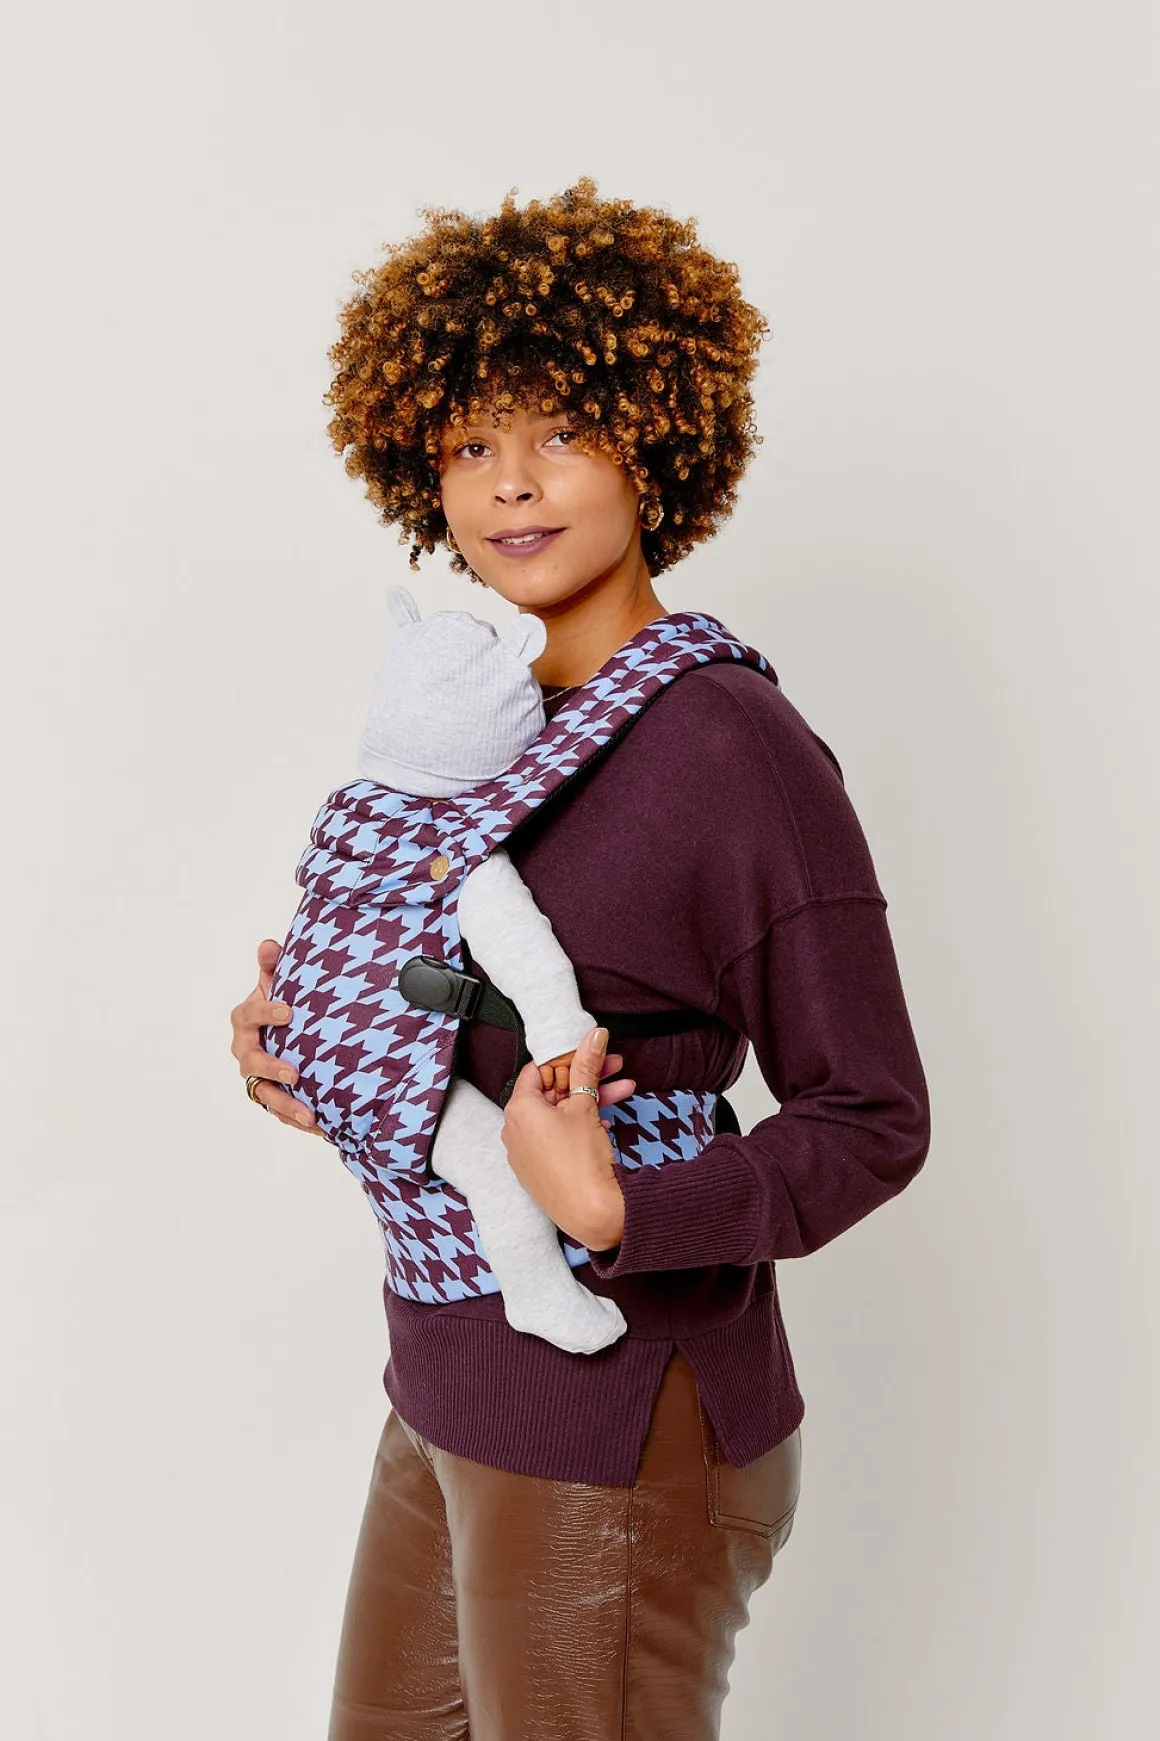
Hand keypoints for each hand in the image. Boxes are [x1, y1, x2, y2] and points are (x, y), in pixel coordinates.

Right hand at [229, 939, 326, 1136]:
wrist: (283, 1029)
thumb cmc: (281, 1002)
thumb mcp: (276, 982)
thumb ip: (272, 965)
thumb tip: (269, 944)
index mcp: (245, 1019)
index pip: (249, 1014)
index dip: (265, 1012)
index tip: (288, 1011)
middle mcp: (246, 1049)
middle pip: (251, 1061)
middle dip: (270, 1068)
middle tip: (294, 1073)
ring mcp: (256, 1075)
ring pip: (263, 1094)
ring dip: (285, 1105)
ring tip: (309, 1114)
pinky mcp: (270, 1095)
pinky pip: (280, 1110)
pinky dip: (297, 1119)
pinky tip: (321, 1126)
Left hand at [500, 1026, 632, 1250]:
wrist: (591, 1214)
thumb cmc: (581, 1160)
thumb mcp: (585, 1104)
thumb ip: (587, 1066)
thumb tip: (595, 1035)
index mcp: (518, 1109)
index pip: (539, 1069)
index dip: (568, 1058)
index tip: (592, 1053)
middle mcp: (514, 1130)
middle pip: (551, 1091)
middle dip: (586, 1077)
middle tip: (614, 1066)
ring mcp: (526, 1153)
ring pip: (559, 1114)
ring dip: (590, 1099)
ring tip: (624, 1090)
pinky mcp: (539, 1170)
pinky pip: (557, 1137)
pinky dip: (580, 1125)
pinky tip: (606, 1120)